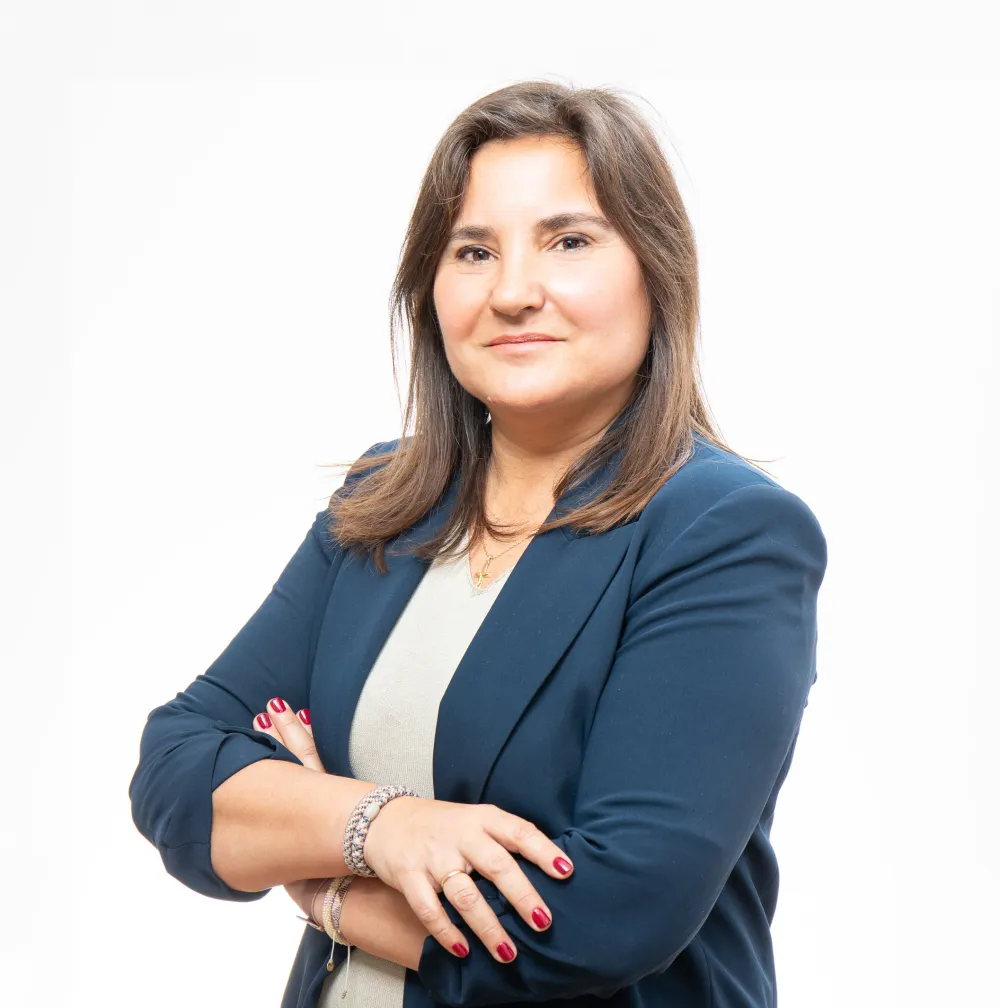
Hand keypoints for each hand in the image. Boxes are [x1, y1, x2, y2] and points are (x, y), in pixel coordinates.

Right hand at [253, 696, 574, 963]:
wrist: (386, 820)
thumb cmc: (445, 826)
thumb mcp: (476, 820)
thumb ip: (505, 840)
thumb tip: (552, 872)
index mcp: (483, 818)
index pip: (519, 831)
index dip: (543, 850)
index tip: (566, 871)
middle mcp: (461, 835)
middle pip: (497, 865)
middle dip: (522, 895)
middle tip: (543, 922)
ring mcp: (434, 856)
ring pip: (465, 894)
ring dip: (488, 927)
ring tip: (509, 953)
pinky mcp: (409, 876)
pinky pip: (430, 910)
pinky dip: (447, 933)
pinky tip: (463, 950)